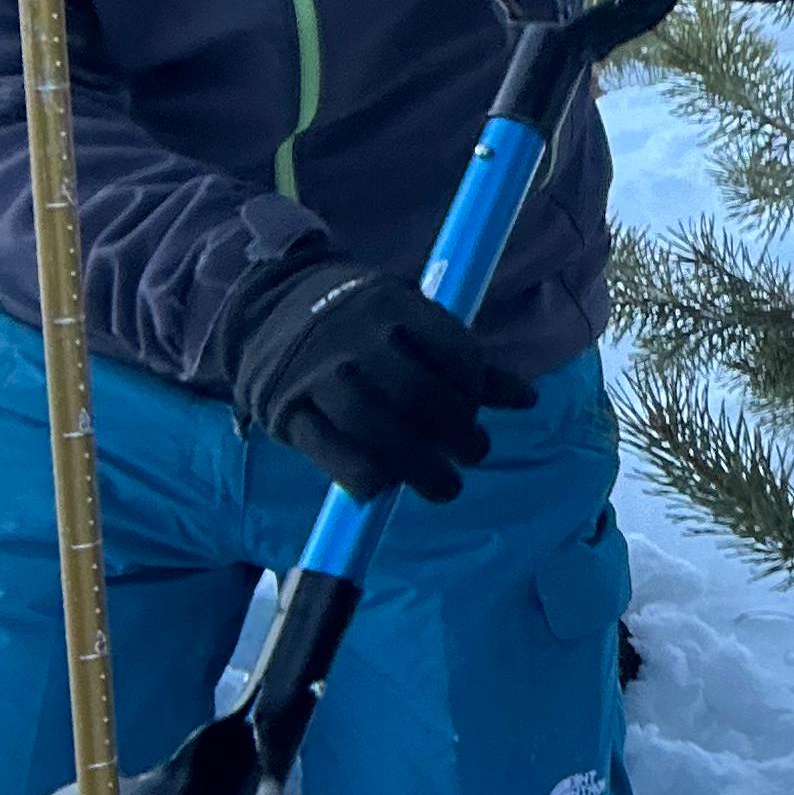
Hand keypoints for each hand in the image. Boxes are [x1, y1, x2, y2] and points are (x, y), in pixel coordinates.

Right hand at [224, 258, 533, 504]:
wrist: (266, 309)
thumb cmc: (362, 324)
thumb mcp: (412, 322)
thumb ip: (465, 362)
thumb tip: (527, 400)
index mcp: (394, 307)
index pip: (454, 355)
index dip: (476, 391)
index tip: (479, 412)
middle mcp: (354, 339)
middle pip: (419, 396)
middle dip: (458, 432)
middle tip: (475, 453)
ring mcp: (316, 375)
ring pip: (375, 428)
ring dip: (421, 467)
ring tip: (447, 487)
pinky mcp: (287, 410)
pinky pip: (332, 454)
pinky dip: (366, 478)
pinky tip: (388, 487)